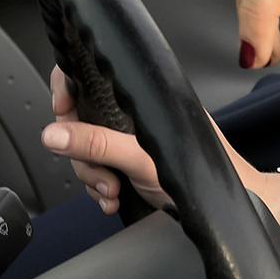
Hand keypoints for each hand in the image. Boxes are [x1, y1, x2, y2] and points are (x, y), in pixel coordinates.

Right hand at [41, 67, 265, 216]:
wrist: (225, 204)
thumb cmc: (202, 170)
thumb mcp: (142, 157)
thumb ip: (98, 144)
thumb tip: (54, 134)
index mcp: (139, 96)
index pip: (91, 75)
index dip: (67, 88)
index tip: (60, 112)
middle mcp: (133, 113)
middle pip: (81, 121)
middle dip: (83, 153)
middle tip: (101, 174)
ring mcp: (131, 139)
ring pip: (88, 151)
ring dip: (93, 176)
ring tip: (112, 190)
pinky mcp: (130, 165)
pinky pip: (99, 171)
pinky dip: (101, 189)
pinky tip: (113, 199)